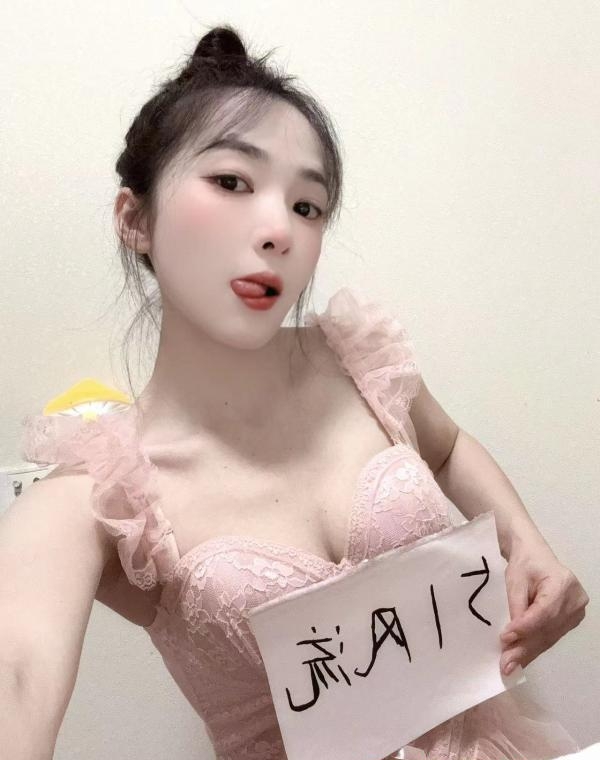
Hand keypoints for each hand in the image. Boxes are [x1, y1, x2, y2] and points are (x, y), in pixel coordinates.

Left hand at [499, 537, 588, 675]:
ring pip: (550, 637)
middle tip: (505, 664)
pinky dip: (535, 647)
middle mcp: (575, 600)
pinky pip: (552, 636)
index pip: (544, 613)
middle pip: (548, 629)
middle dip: (524, 648)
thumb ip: (516, 607)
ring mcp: (576, 611)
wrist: (535, 555)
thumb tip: (512, 638)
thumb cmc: (524, 564)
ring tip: (510, 665)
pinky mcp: (571, 619)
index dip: (525, 628)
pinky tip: (522, 658)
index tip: (505, 638)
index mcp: (562, 584)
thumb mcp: (515, 581)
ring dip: (529, 652)